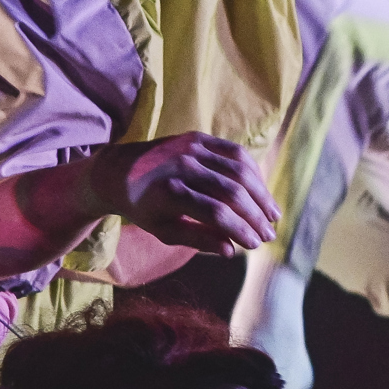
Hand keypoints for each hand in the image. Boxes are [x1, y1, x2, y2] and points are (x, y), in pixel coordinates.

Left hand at [77, 133, 277, 256]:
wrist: (116, 171)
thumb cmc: (142, 207)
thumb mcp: (163, 230)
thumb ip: (197, 240)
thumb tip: (231, 250)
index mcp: (169, 194)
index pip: (216, 214)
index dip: (240, 230)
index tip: (255, 244)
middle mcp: (181, 167)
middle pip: (232, 192)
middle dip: (256, 216)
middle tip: (269, 235)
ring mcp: (190, 149)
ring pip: (239, 170)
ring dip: (261, 194)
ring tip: (272, 215)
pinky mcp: (197, 138)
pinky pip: (235, 152)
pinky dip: (253, 172)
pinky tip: (260, 190)